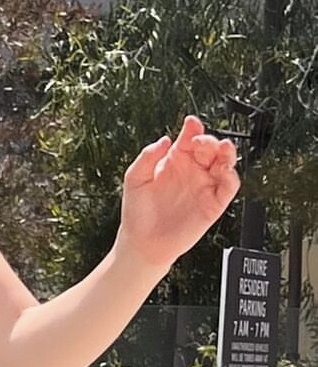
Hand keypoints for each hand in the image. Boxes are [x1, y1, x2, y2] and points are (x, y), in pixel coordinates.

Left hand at [116, 115, 240, 272]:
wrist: (143, 242)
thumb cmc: (138, 212)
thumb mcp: (135, 179)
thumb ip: (147, 157)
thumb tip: (165, 140)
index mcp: (174, 161)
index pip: (188, 138)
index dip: (193, 128)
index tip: (191, 123)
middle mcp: (192, 171)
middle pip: (209, 148)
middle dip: (210, 140)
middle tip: (203, 142)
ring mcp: (204, 187)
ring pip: (224, 164)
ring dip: (227, 154)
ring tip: (224, 149)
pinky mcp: (213, 205)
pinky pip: (227, 188)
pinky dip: (231, 178)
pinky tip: (225, 172)